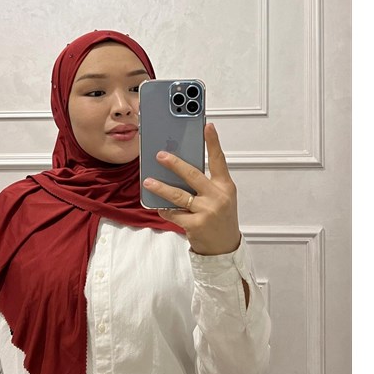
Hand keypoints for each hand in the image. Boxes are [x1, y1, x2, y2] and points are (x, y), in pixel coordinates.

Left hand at [142, 123, 240, 255]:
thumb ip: (205, 183)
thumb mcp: (220, 197)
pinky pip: (173, 213)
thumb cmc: (220, 218)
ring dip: (160, 187)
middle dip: (174, 163)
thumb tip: (180, 168)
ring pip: (178, 195)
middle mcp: (218, 197)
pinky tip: (159, 207)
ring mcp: (207, 211)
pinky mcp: (195, 225)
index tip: (207, 126)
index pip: (219, 160)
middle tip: (160, 155)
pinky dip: (164, 209)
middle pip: (192, 175)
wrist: (224, 247)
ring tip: (148, 181)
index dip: (213, 142)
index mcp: (225, 186)